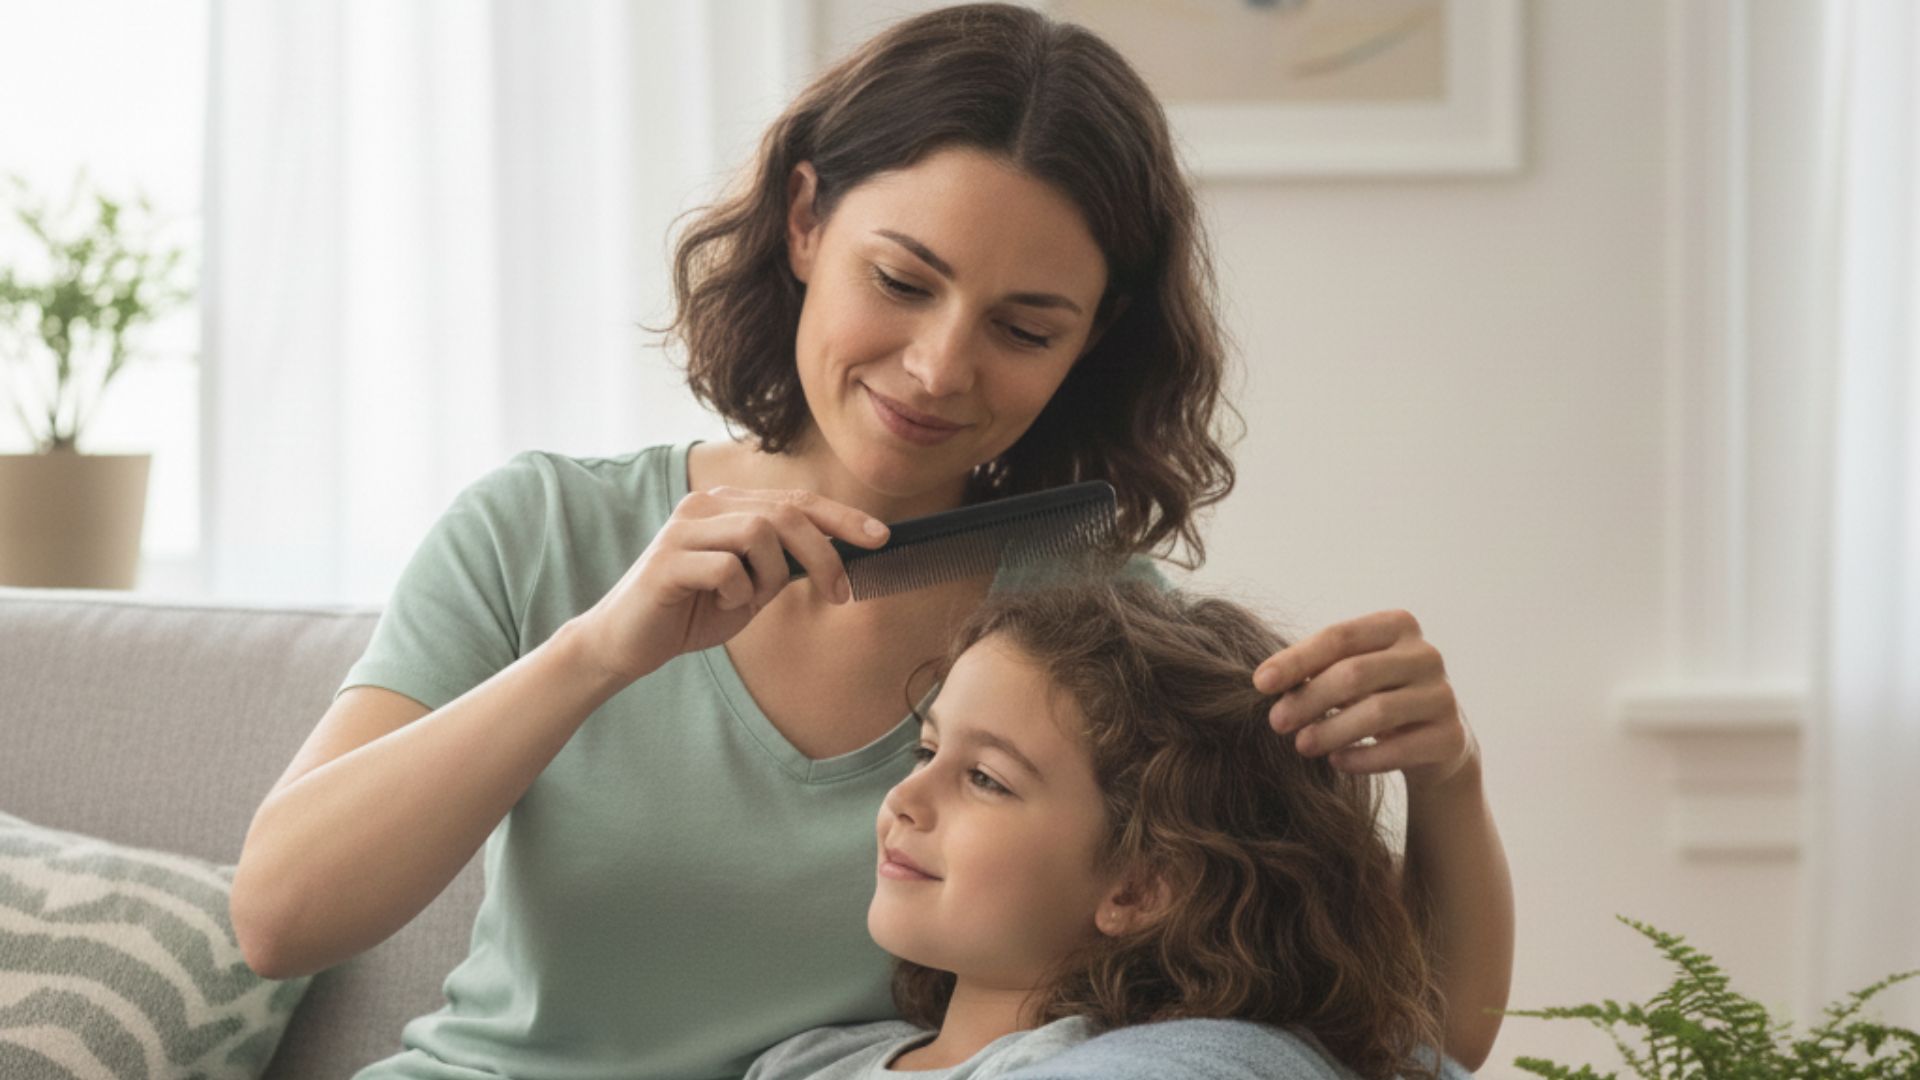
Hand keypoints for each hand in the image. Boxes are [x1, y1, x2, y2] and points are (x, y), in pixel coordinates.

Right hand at [569, 486, 890, 684]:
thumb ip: (784, 566)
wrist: (625, 643)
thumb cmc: (691, 612)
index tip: (882, 537)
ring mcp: (683, 528)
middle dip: (825, 554)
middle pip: (787, 513)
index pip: (796, 501)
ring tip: (749, 601)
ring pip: (760, 534)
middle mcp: (704, 505)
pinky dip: (736, 593)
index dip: (842, 516)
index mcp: (727, 506)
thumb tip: (840, 556)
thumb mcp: (751, 588)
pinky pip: (728, 569)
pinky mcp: (668, 559)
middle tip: (840, 594)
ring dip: (771, 578)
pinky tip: (716, 605)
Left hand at [1251, 609, 1476, 791]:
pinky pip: (1399, 749)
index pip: (1339, 636)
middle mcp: (1426, 654)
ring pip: (1377, 712)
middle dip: (1309, 698)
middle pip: (1355, 673)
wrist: (1433, 743)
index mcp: (1397, 626)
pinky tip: (1336, 761)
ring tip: (1301, 745)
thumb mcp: (1348, 676)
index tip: (1259, 683)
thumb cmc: (1376, 697)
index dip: (1296, 659)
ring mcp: (1442, 695)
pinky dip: (1362, 757)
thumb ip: (1315, 671)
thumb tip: (1266, 683)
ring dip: (1331, 730)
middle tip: (1276, 722)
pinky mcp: (1451, 736)